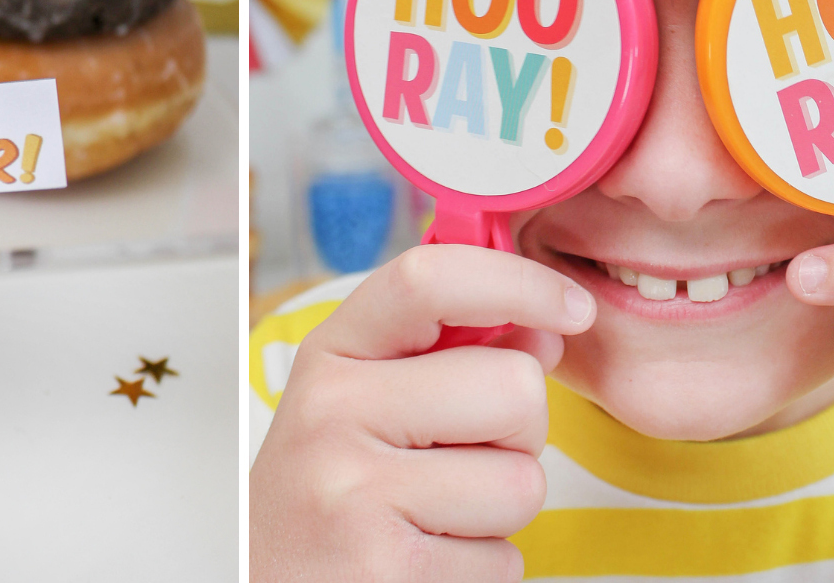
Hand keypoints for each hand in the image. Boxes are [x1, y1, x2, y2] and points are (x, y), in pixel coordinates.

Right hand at [250, 244, 595, 580]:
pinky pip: (505, 557)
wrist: (263, 580)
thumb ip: (447, 354)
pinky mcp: (387, 566)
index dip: (519, 281)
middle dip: (520, 432)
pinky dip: (482, 564)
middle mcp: (334, 411)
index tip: (571, 308)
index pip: (430, 281)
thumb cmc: (327, 487)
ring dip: (501, 509)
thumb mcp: (362, 397)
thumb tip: (542, 333)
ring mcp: (356, 490)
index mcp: (332, 353)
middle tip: (464, 457)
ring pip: (522, 483)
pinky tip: (427, 554)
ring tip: (437, 513)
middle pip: (513, 388)